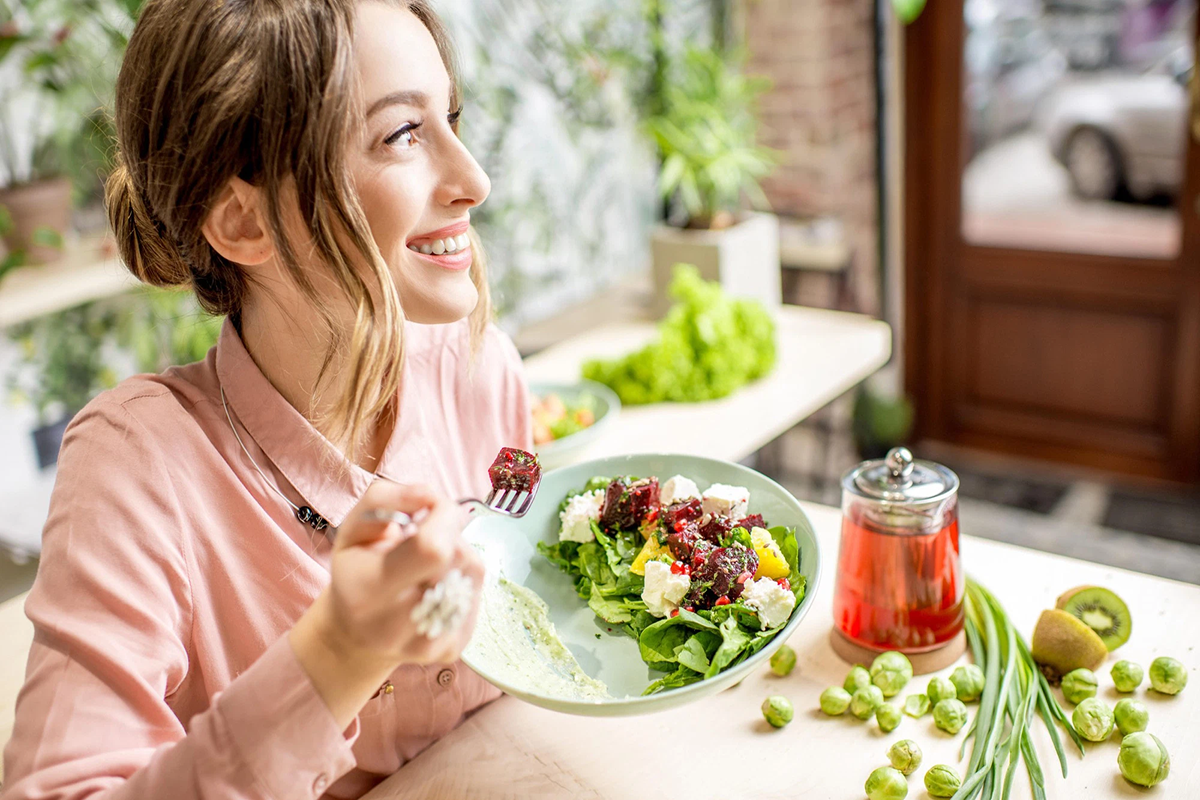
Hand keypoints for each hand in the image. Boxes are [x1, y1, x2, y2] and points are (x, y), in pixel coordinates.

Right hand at [289, 481, 483, 726]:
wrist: (355, 635)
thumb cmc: (357, 570)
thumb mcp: (353, 527)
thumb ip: (385, 499)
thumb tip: (430, 495)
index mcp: (366, 591)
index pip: (432, 548)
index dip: (443, 516)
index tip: (431, 508)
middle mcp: (395, 626)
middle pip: (457, 557)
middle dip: (449, 533)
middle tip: (427, 536)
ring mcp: (428, 645)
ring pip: (473, 572)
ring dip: (458, 554)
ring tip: (429, 562)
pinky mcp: (452, 650)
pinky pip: (477, 593)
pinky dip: (463, 578)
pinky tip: (438, 584)